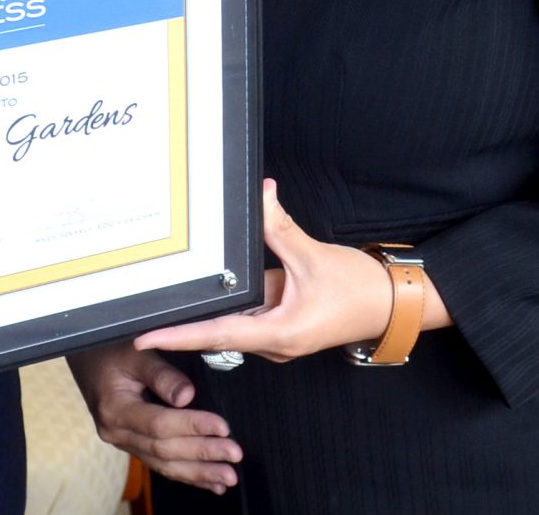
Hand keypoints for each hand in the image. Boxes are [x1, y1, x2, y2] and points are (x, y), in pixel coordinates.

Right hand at [65, 342, 241, 493]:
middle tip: (235, 455)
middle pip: (164, 449)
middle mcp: (117, 432)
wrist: (87, 359)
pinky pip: (160, 464)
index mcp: (115, 408)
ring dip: (198, 473)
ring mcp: (124, 442)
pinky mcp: (133, 444)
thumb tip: (187, 396)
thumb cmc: (112, 350)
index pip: (160, 424)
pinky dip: (187, 475)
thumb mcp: (136, 352)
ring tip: (228, 478)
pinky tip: (210, 484)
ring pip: (163, 464)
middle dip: (202, 454)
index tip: (223, 427)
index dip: (192, 426)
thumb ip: (161, 373)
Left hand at [133, 180, 419, 363]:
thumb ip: (279, 227)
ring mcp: (280, 338)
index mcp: (278, 333)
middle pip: (221, 329)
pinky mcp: (287, 328)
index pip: (215, 335)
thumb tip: (260, 196)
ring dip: (218, 306)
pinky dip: (240, 300)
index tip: (145, 339)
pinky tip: (230, 283)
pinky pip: (254, 314)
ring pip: (238, 321)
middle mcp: (274, 343)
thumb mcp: (312, 254)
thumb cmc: (359, 290)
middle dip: (190, 318)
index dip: (178, 337)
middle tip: (150, 307)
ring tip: (183, 292)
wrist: (393, 304)